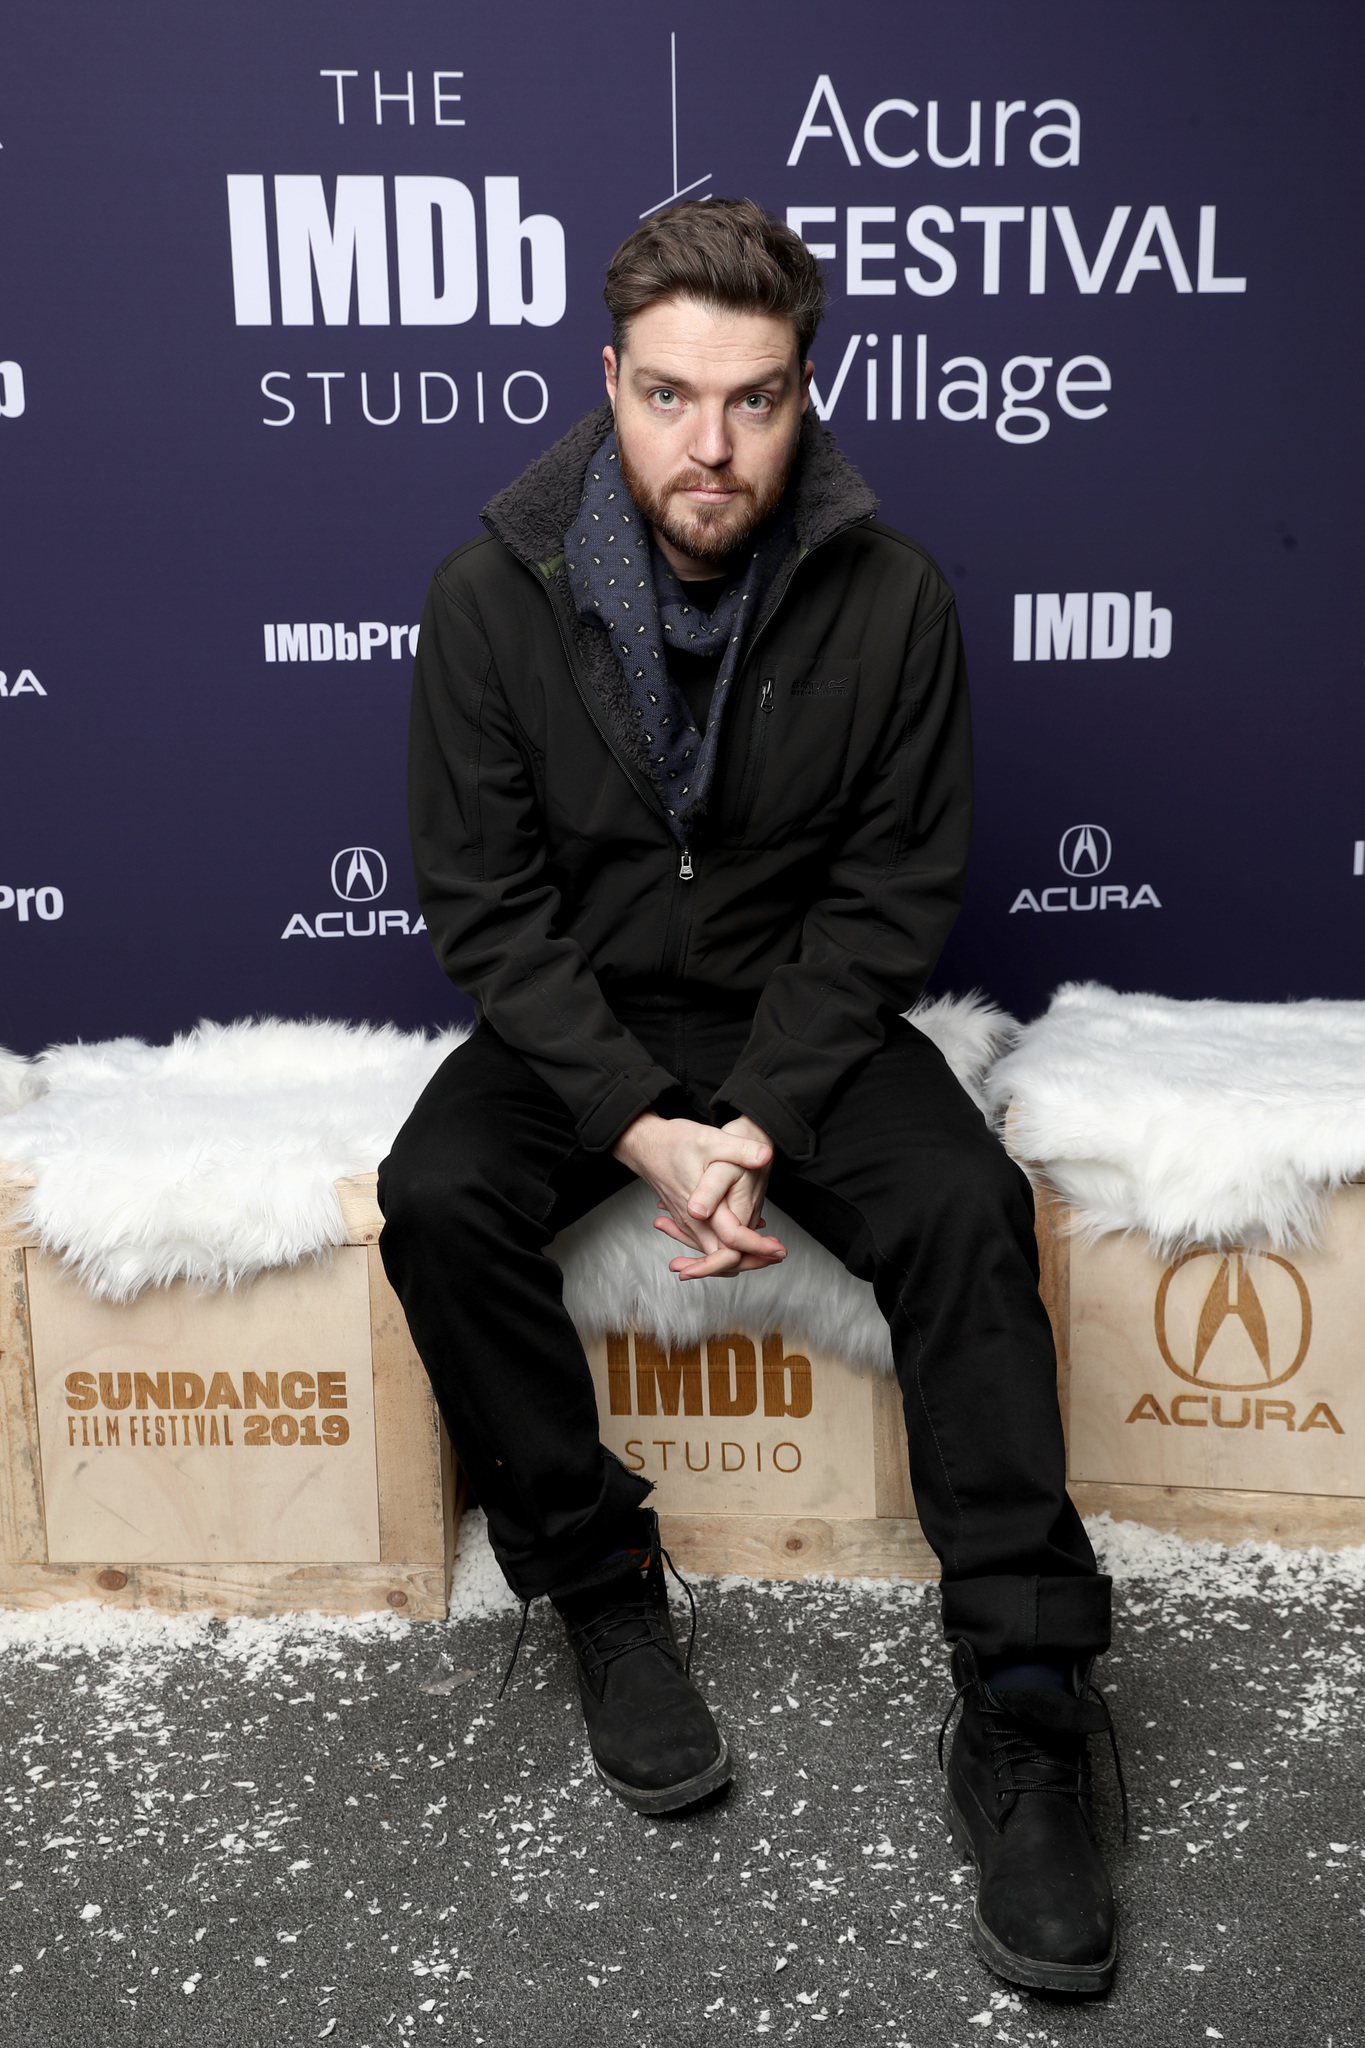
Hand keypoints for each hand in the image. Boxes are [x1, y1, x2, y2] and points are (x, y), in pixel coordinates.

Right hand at [612, 1112, 785, 1280]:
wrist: (643, 1144)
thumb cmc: (673, 1142)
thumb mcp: (709, 1139)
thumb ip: (739, 1150)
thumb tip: (765, 1156)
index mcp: (700, 1209)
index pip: (732, 1244)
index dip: (759, 1249)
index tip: (779, 1248)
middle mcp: (692, 1222)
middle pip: (724, 1258)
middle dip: (753, 1260)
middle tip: (778, 1254)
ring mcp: (687, 1223)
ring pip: (715, 1254)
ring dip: (741, 1255)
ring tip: (767, 1250)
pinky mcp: (686, 1219)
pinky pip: (706, 1243)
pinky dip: (726, 1247)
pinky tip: (743, 1238)